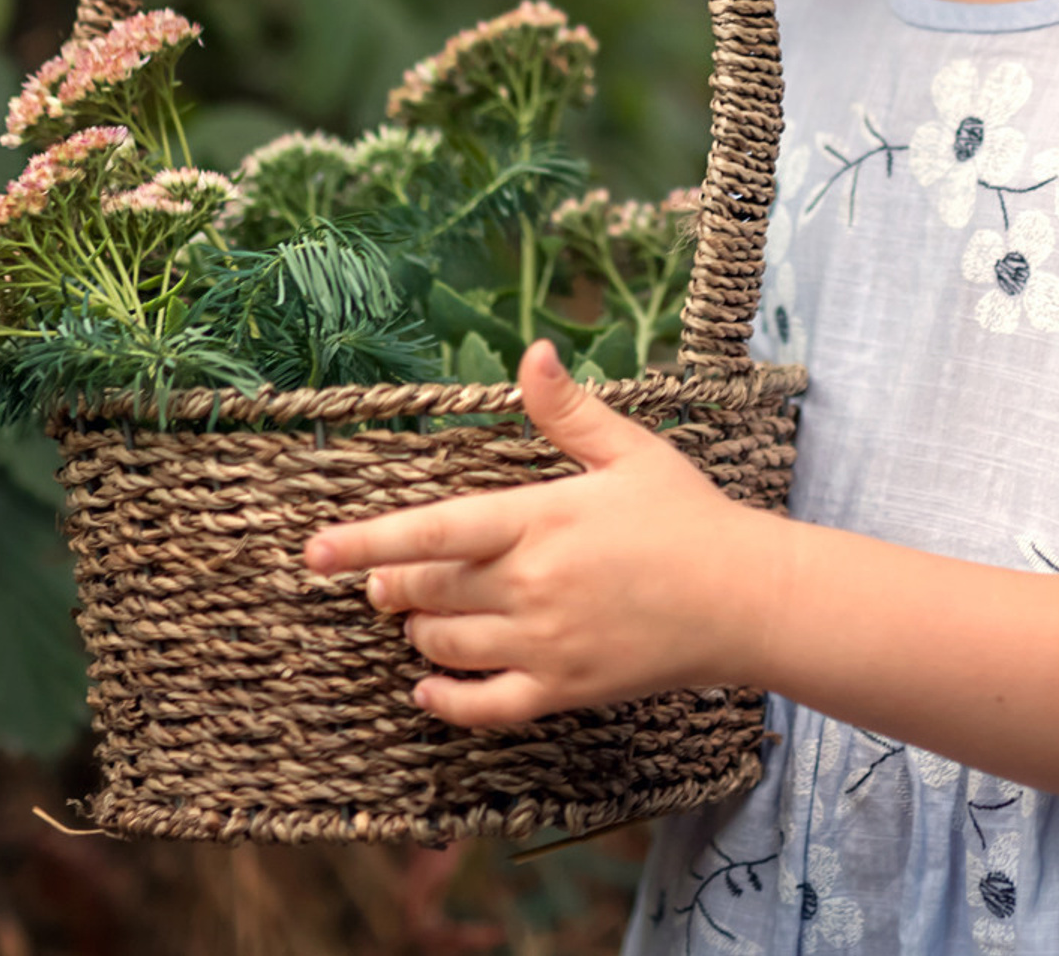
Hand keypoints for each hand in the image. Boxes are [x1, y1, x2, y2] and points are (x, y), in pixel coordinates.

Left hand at [301, 340, 771, 726]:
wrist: (743, 598)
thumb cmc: (687, 515)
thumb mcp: (629, 450)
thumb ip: (569, 409)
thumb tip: (532, 352)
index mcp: (541, 519)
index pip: (433, 531)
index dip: (368, 542)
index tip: (314, 552)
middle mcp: (532, 585)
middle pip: (429, 593)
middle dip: (393, 586)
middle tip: (381, 581)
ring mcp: (545, 644)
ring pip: (446, 647)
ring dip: (419, 632)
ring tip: (416, 616)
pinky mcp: (563, 690)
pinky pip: (484, 706)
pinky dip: (445, 701)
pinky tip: (427, 689)